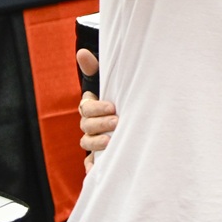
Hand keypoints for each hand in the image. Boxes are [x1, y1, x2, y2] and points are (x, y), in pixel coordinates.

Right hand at [77, 48, 116, 172]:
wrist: (139, 120)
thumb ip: (95, 69)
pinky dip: (91, 167)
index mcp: (92, 107)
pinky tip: (96, 169)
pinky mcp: (100, 156)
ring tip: (110, 142)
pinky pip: (91, 164)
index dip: (97, 108)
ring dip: (95, 143)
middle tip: (117, 122)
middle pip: (86, 126)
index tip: (113, 107)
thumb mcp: (111, 82)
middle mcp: (90, 124)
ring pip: (86, 143)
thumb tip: (81, 52)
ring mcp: (95, 140)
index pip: (86, 108)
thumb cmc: (122, 98)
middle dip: (99, 124)